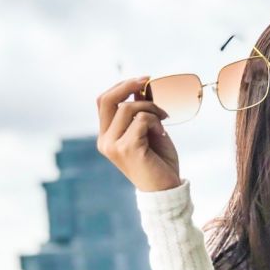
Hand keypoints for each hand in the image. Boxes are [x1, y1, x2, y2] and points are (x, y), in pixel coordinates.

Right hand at [96, 76, 180, 191]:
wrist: (166, 188)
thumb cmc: (158, 160)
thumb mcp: (148, 130)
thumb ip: (140, 111)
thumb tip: (142, 86)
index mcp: (106, 136)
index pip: (103, 101)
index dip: (121, 86)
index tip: (143, 80)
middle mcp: (105, 141)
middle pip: (107, 100)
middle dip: (128, 85)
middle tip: (148, 81)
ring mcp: (113, 145)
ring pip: (128, 108)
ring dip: (150, 107)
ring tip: (163, 118)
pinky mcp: (127, 148)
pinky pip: (141, 120)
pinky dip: (155, 121)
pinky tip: (162, 132)